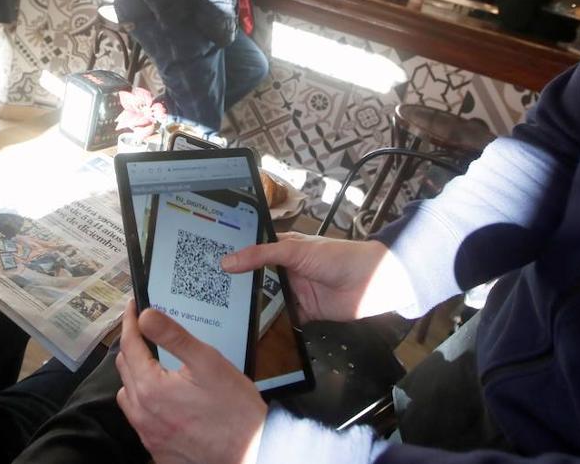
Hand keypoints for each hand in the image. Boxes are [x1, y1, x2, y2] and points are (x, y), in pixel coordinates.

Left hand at [116, 302, 266, 463]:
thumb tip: (145, 316)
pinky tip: (164, 400)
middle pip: (124, 370)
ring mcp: (149, 436)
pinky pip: (140, 421)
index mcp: (149, 388)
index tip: (132, 307)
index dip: (129, 322)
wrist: (252, 452)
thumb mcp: (206, 361)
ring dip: (135, 377)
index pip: (128, 345)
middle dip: (131, 346)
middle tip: (144, 332)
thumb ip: (172, 336)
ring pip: (128, 397)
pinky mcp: (158, 451)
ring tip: (152, 366)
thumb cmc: (234, 408)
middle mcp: (142, 414)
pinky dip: (145, 404)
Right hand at [222, 233, 401, 321]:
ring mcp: (294, 293)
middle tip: (206, 295)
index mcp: (283, 248)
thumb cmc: (335, 257)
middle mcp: (286, 270)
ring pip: (267, 301)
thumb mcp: (295, 250)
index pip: (253, 252)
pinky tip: (248, 332)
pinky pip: (282, 321)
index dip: (234, 258)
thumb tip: (227, 262)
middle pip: (257, 279)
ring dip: (251, 307)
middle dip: (238, 287)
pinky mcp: (303, 314)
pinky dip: (270, 326)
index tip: (206, 266)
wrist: (373, 282)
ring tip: (220, 315)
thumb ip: (261, 255)